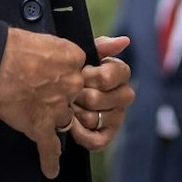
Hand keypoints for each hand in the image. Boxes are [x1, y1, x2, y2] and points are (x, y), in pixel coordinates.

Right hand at [0, 28, 87, 179]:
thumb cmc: (13, 45)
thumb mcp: (50, 38)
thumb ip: (72, 48)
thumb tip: (116, 43)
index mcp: (75, 60)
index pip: (79, 74)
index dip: (66, 77)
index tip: (54, 78)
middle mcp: (72, 85)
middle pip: (74, 98)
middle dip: (61, 98)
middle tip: (42, 93)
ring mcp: (58, 107)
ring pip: (64, 120)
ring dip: (54, 121)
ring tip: (46, 123)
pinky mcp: (41, 124)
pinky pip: (49, 147)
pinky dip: (50, 160)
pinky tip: (51, 171)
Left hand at [68, 36, 135, 151]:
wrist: (57, 90)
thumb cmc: (74, 70)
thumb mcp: (85, 55)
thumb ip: (101, 46)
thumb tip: (124, 40)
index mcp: (120, 74)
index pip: (110, 76)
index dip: (91, 76)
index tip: (82, 72)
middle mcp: (124, 96)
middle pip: (97, 99)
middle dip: (79, 96)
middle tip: (70, 92)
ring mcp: (117, 117)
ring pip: (94, 119)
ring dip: (75, 114)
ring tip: (68, 107)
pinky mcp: (108, 136)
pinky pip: (97, 141)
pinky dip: (81, 135)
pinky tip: (72, 126)